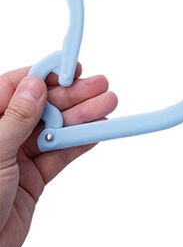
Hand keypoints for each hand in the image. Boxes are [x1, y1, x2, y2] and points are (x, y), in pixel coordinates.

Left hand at [0, 64, 117, 246]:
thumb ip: (16, 119)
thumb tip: (35, 85)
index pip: (17, 88)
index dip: (46, 75)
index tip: (73, 69)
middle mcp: (3, 135)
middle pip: (43, 107)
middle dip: (73, 96)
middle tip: (101, 88)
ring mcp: (18, 157)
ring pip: (56, 130)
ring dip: (83, 118)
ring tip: (108, 106)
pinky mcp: (34, 178)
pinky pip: (61, 154)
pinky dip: (80, 143)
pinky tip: (97, 131)